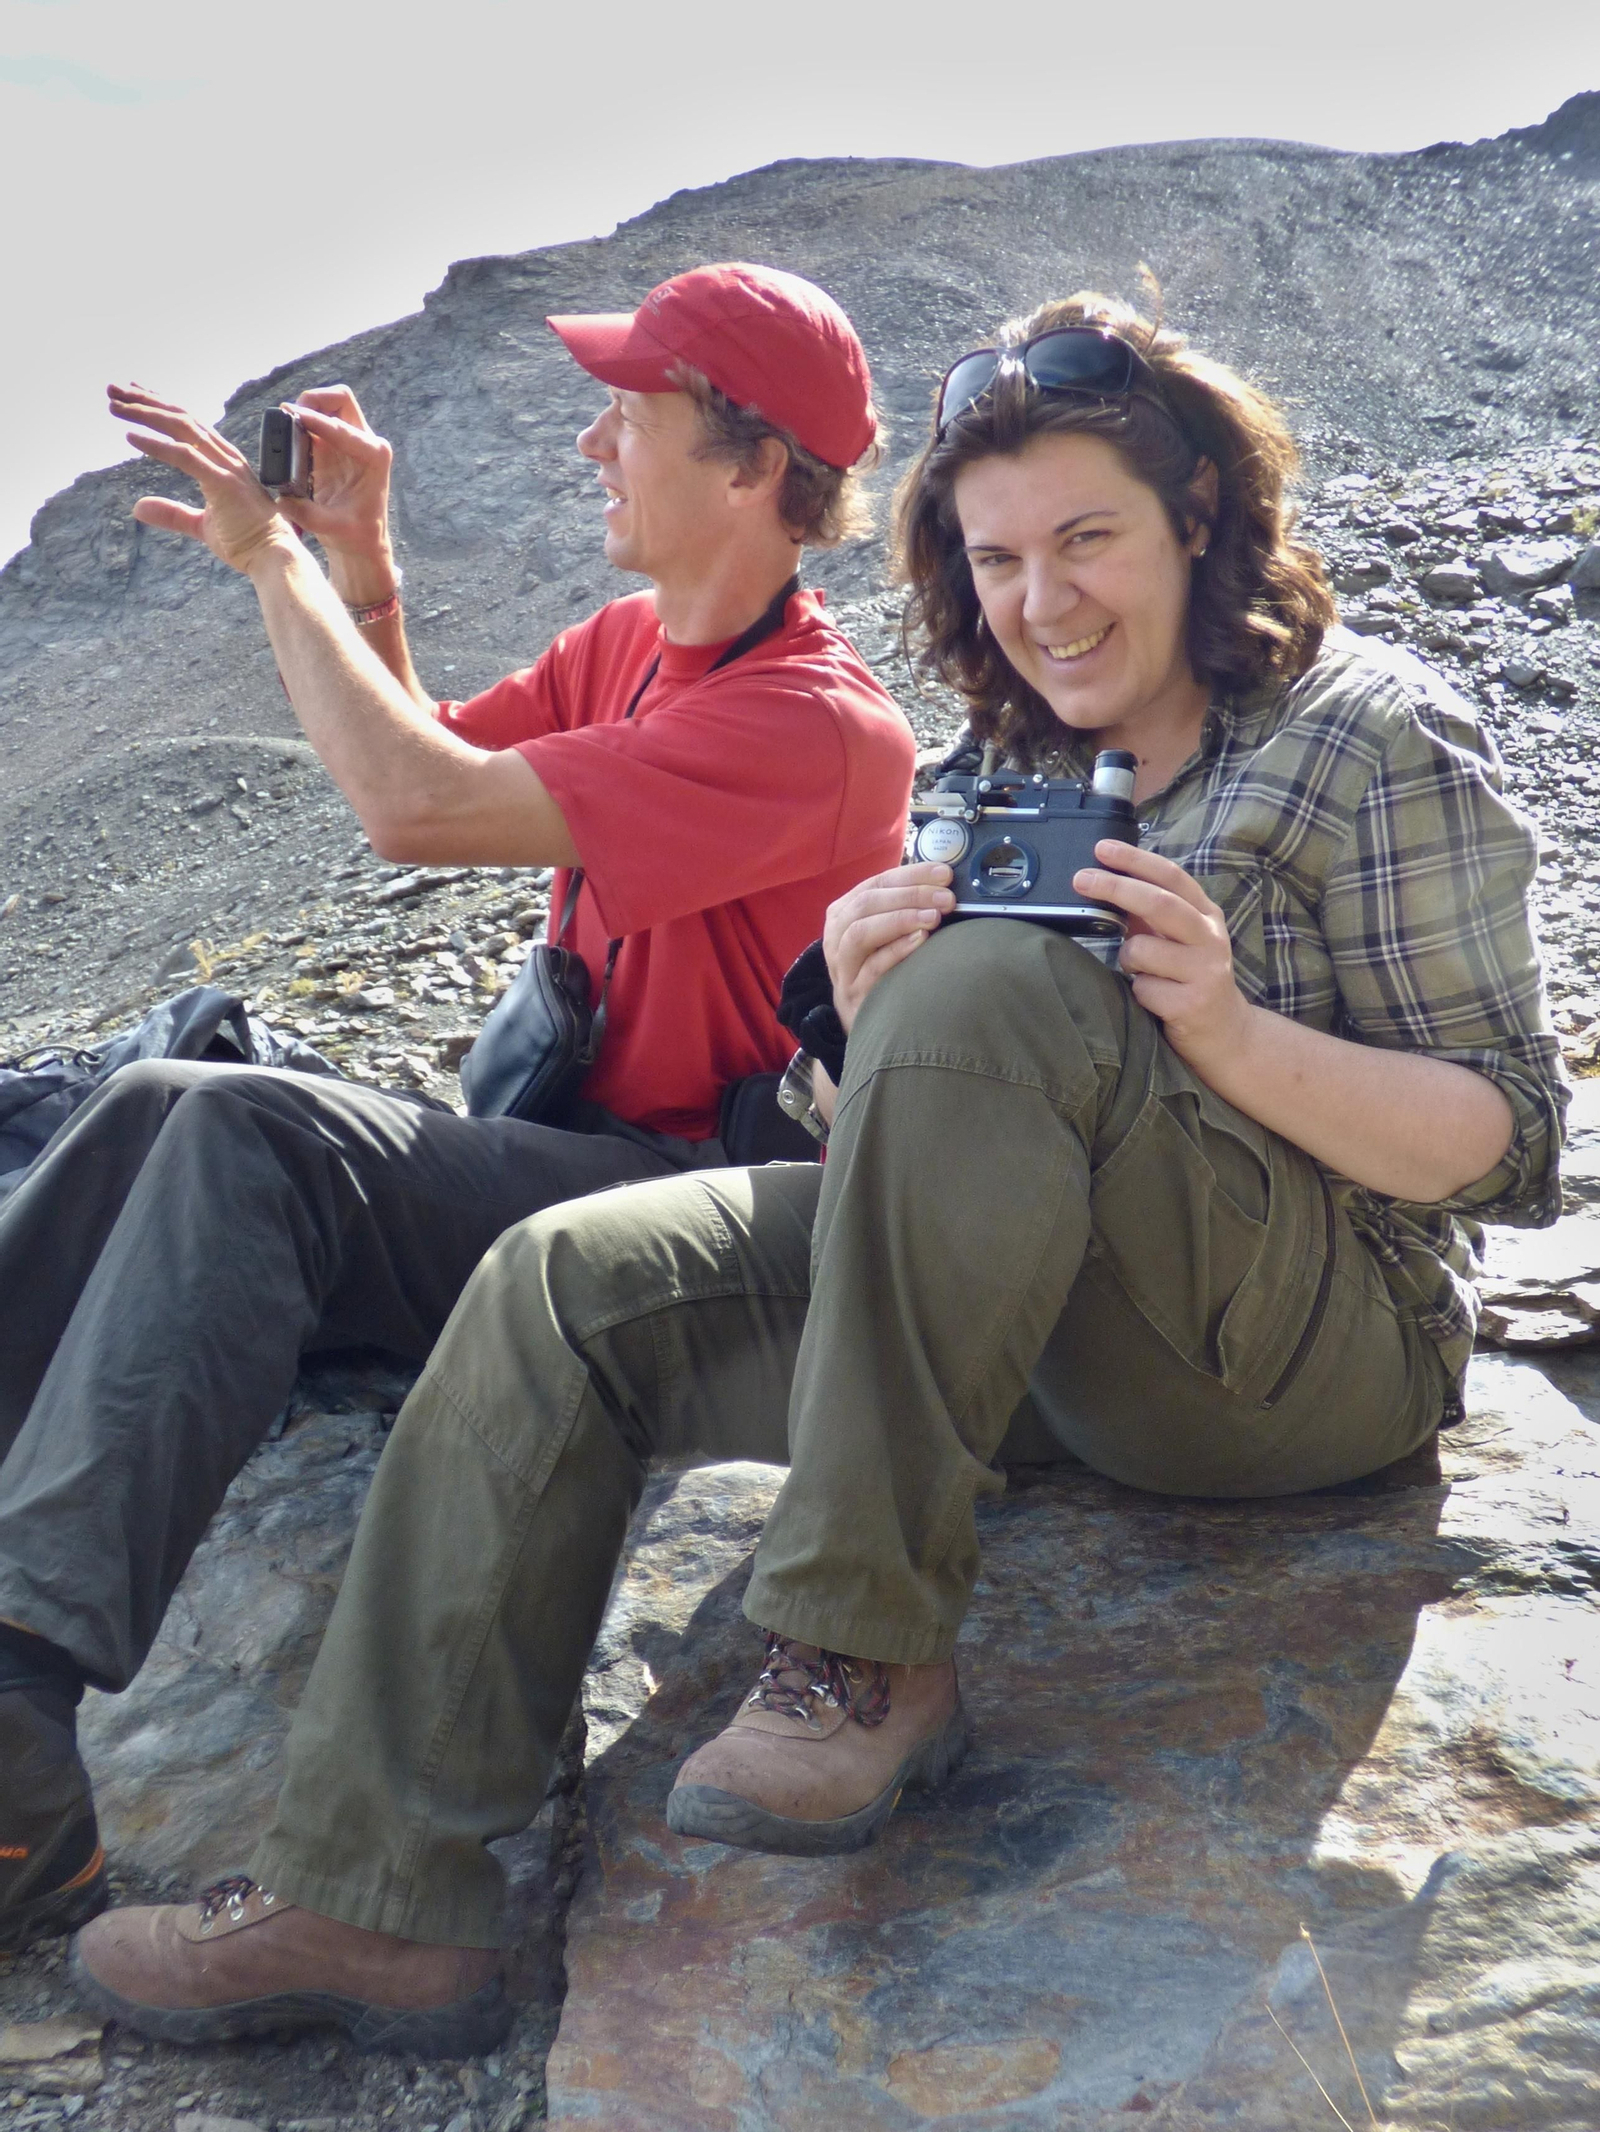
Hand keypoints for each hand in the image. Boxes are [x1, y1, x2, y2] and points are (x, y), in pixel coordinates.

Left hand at [109, 382, 294, 576]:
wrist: (273, 557)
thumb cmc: (247, 541)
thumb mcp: (200, 525)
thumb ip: (171, 513)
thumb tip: (137, 508)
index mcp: (223, 460)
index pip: (187, 423)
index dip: (158, 406)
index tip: (132, 394)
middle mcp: (224, 455)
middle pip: (180, 417)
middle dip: (145, 401)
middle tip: (113, 391)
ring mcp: (225, 466)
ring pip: (180, 428)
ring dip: (145, 414)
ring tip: (116, 406)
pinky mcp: (222, 482)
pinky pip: (183, 456)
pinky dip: (156, 445)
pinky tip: (131, 437)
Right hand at [274, 385, 397, 601]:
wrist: (361, 541)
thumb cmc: (354, 535)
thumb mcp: (331, 527)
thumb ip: (307, 513)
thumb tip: (282, 499)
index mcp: (374, 456)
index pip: (342, 426)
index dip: (315, 419)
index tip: (292, 416)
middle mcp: (366, 442)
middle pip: (340, 399)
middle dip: (314, 400)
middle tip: (290, 415)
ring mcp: (350, 441)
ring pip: (328, 405)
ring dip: (306, 408)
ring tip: (286, 425)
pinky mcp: (335, 446)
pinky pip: (317, 421)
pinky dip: (301, 422)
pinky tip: (288, 436)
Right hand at [823, 862, 953, 1032]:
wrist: (863, 1019)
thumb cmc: (880, 968)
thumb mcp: (883, 933)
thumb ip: (902, 907)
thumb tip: (943, 884)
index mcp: (843, 914)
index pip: (876, 884)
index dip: (911, 875)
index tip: (945, 874)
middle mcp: (836, 937)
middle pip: (866, 904)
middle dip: (910, 895)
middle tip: (946, 898)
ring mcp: (842, 967)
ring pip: (859, 933)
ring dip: (900, 919)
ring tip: (934, 917)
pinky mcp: (854, 994)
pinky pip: (872, 968)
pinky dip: (897, 950)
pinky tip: (920, 940)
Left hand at [1074, 840, 1250, 1070]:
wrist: (1226, 1036)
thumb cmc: (1190, 981)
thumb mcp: (1178, 941)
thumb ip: (1150, 914)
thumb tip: (1107, 881)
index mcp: (1206, 916)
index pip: (1171, 877)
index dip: (1136, 860)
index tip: (1102, 848)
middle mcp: (1211, 938)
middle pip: (1159, 903)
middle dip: (1115, 887)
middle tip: (1080, 879)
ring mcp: (1205, 971)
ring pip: (1141, 949)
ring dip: (1127, 960)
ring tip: (1141, 974)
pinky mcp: (1193, 1003)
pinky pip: (1142, 989)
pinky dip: (1137, 993)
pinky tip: (1156, 1001)